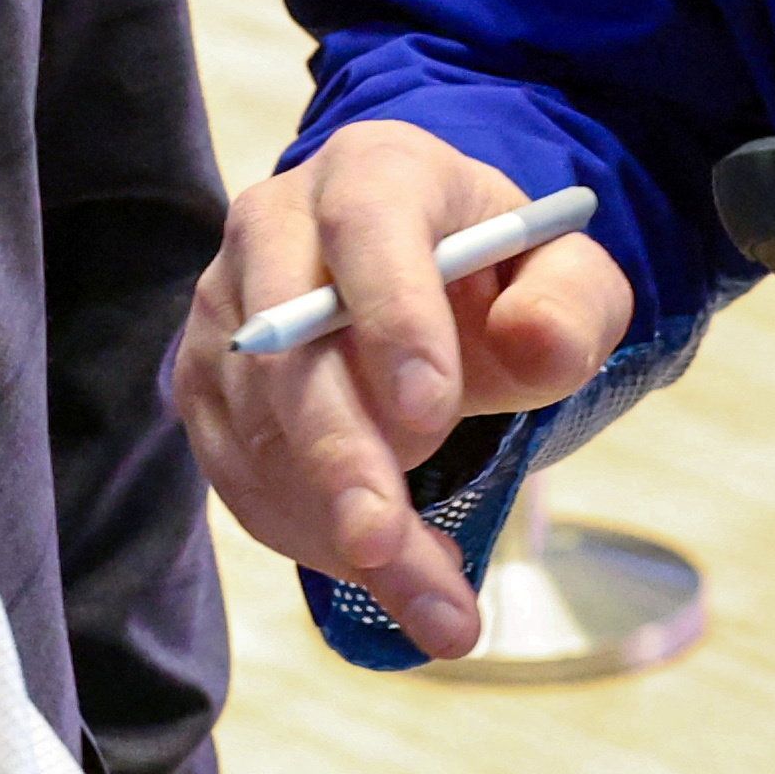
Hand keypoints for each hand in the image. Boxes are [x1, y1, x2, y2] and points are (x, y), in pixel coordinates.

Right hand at [177, 120, 635, 660]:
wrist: (419, 279)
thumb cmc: (495, 274)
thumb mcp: (564, 274)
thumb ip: (571, 304)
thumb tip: (534, 342)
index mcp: (374, 173)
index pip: (368, 229)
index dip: (392, 317)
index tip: (430, 413)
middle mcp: (275, 226)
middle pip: (289, 348)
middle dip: (341, 459)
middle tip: (388, 548)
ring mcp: (226, 308)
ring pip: (259, 428)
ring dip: (335, 524)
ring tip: (435, 600)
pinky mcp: (204, 383)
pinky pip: (236, 472)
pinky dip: (306, 534)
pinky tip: (386, 571)